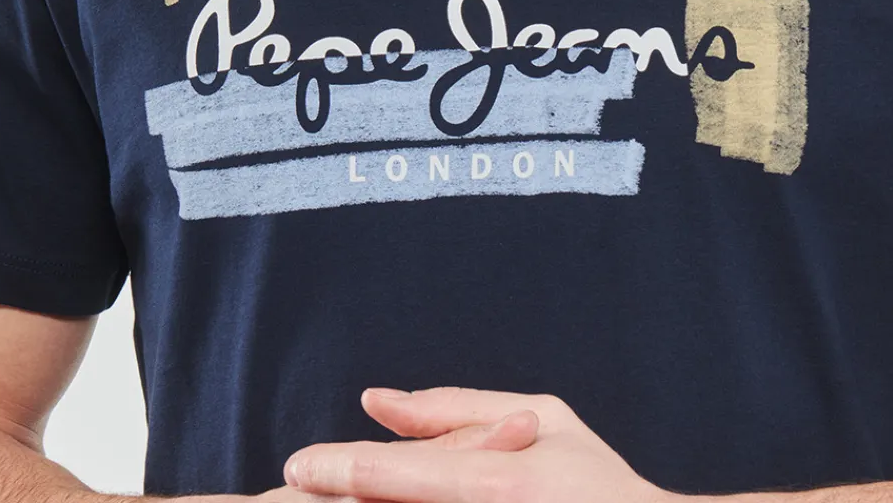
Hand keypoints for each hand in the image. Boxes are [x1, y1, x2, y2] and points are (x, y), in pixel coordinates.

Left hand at [283, 385, 668, 502]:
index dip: (336, 469)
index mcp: (498, 482)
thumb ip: (458, 409)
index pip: (395, 474)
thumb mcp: (542, 421)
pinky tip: (372, 502)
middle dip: (339, 497)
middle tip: (295, 484)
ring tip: (331, 494)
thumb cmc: (597, 481)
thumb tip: (376, 399)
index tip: (295, 464)